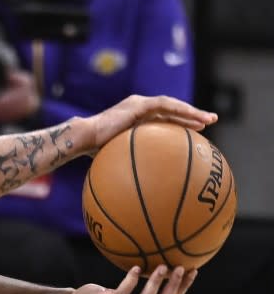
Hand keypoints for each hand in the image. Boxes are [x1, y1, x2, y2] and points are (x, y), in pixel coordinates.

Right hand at [84, 95, 217, 151]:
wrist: (84, 138)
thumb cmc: (96, 153)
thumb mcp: (119, 158)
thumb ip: (131, 164)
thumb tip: (142, 188)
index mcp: (134, 119)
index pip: (162, 119)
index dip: (180, 124)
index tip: (196, 132)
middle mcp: (138, 108)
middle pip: (170, 110)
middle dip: (191, 116)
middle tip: (209, 123)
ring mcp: (138, 104)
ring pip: (171, 105)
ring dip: (192, 111)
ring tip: (210, 119)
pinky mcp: (138, 104)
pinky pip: (165, 106)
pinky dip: (182, 111)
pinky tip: (196, 119)